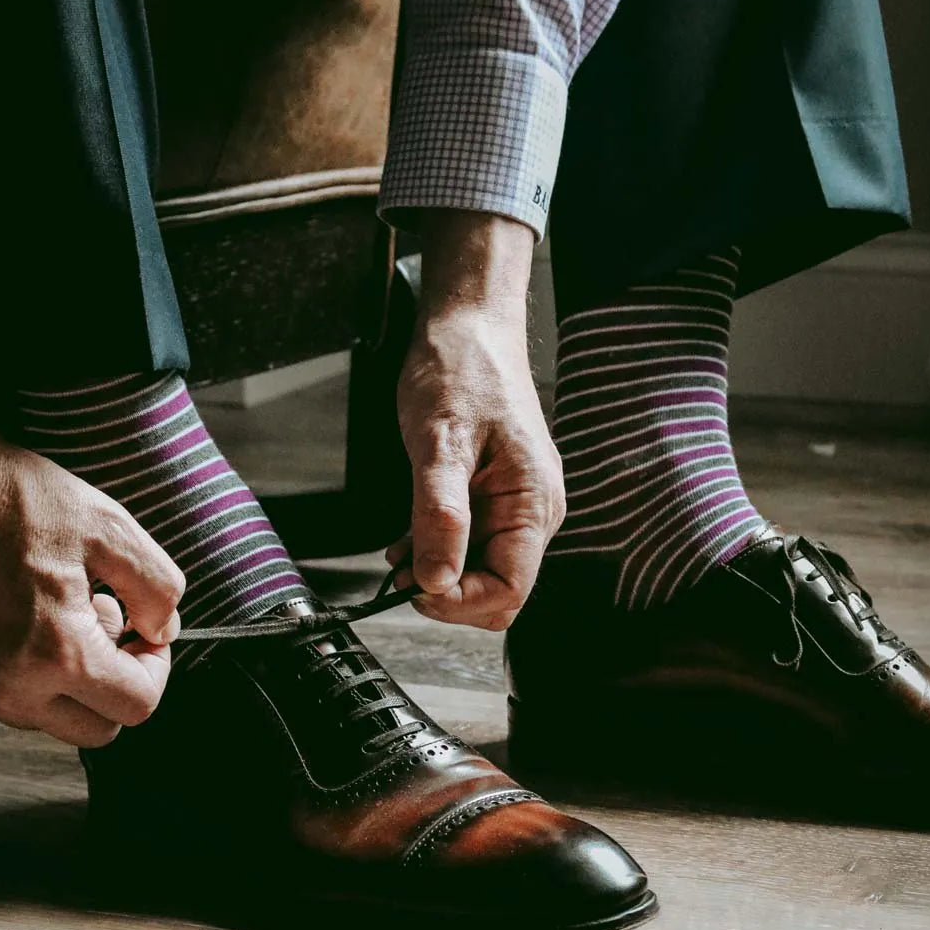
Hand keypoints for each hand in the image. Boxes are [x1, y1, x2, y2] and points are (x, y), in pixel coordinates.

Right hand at [0, 340, 184, 746]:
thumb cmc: (12, 497)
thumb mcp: (111, 528)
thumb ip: (157, 588)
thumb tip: (164, 630)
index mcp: (56, 653)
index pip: (136, 706)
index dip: (157, 667)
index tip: (149, 634)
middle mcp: (5, 686)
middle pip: (95, 728)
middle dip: (117, 683)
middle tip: (112, 626)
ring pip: (47, 717)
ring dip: (70, 679)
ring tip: (63, 611)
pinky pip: (1, 699)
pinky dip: (25, 673)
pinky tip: (23, 616)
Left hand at [387, 212, 564, 629]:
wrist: (469, 328)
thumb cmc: (463, 370)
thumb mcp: (441, 442)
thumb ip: (440, 514)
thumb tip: (435, 578)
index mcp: (533, 502)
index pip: (510, 589)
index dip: (461, 602)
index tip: (415, 587)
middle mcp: (531, 512)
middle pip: (496, 589)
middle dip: (447, 591)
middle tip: (400, 574)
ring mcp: (512, 506)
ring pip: (477, 570)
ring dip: (436, 572)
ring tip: (396, 558)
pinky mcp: (491, 498)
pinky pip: (466, 544)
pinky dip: (435, 550)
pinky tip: (406, 541)